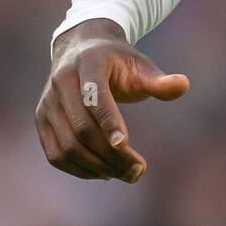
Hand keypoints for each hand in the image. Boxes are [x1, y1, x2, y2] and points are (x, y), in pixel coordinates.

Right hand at [35, 19, 189, 181]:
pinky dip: (79, 169)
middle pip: (82, 128)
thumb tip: (184, 86)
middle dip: (110, 154)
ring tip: (126, 175)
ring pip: (67, 146)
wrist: (82, 50)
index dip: (109, 121)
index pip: (95, 96)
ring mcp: (47, 102)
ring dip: (96, 167)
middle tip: (139, 171)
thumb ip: (159, 81)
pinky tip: (105, 172)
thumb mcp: (141, 65)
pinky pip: (55, 154)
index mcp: (88, 62)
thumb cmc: (118, 62)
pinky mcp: (41, 120)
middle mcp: (62, 81)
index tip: (126, 145)